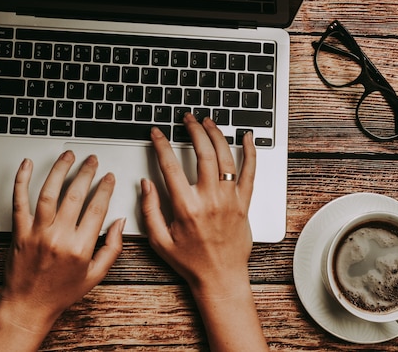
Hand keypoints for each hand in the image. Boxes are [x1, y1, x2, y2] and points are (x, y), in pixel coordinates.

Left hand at [0, 151, 124, 351]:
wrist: (28, 306)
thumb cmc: (61, 293)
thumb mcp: (96, 275)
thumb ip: (113, 248)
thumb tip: (120, 222)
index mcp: (80, 247)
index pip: (97, 208)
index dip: (105, 188)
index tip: (109, 178)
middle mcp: (59, 237)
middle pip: (76, 195)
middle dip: (87, 172)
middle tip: (92, 160)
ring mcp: (37, 233)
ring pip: (49, 192)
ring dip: (60, 169)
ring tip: (69, 155)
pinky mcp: (19, 232)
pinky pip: (19, 201)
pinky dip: (22, 180)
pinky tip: (27, 164)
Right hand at [141, 113, 266, 351]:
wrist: (221, 278)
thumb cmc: (191, 262)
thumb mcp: (159, 241)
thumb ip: (149, 210)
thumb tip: (146, 184)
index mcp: (186, 207)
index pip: (171, 166)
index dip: (161, 145)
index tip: (157, 133)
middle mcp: (210, 199)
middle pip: (203, 153)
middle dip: (193, 130)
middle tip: (187, 119)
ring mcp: (230, 199)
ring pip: (226, 157)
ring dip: (217, 135)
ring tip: (208, 122)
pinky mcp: (244, 203)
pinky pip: (251, 173)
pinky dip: (251, 153)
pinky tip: (247, 138)